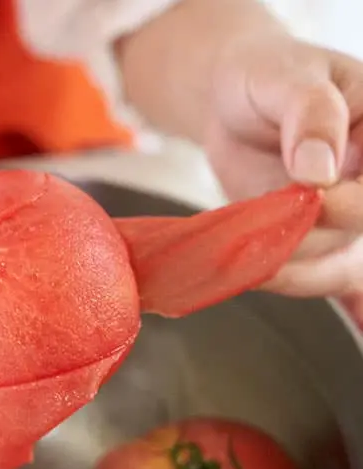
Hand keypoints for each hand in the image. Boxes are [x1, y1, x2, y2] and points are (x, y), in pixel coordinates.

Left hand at [205, 34, 362, 320]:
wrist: (231, 101)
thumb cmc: (266, 75)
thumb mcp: (288, 77)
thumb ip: (310, 114)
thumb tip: (319, 172)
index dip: (357, 201)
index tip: (319, 200)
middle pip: (362, 227)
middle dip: (314, 236)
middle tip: (262, 230)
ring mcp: (345, 216)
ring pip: (339, 266)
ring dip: (293, 270)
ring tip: (247, 260)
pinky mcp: (313, 238)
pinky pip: (313, 275)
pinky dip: (285, 280)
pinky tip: (254, 274)